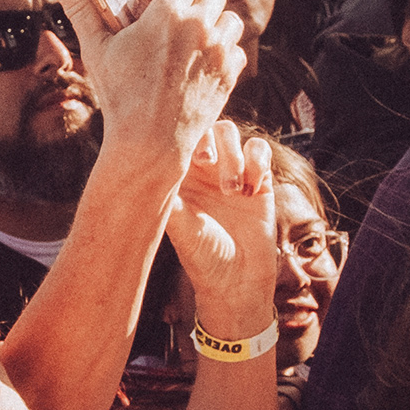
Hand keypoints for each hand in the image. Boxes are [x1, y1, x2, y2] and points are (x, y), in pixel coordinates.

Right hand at [62, 0, 240, 157]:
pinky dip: (224, 50)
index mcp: (168, 13)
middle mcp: (199, 26)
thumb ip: (81, 9)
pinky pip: (237, 48)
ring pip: (230, 18)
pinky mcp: (230, 74)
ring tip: (194, 35)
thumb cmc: (120, 95)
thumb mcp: (96, 49)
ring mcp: (219, 50)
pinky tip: (202, 59)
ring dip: (215, 21)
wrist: (150, 143)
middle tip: (179, 10)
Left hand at [165, 121, 283, 331]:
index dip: (185, 135)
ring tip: (233, 190)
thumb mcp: (181, 227)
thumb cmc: (202, 258)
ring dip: (234, 155)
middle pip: (207, 127)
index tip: (194, 158)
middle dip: (212, 140)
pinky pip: (260, 150)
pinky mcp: (259, 181)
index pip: (178, 137)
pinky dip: (258, 161)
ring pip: (233, 135)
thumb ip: (170, 198)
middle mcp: (204, 170)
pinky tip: (253, 188)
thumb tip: (149, 168)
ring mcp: (232, 172)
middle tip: (209, 162)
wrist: (237, 283)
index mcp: (179, 176)